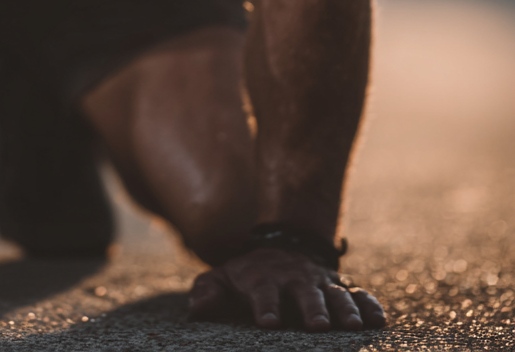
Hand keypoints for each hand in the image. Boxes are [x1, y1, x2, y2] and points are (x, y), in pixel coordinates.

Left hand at [188, 248, 385, 330]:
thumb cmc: (245, 276)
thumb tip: (197, 310)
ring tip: (352, 326)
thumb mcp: (221, 279)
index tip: (268, 323)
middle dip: (312, 308)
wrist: (277, 249)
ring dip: (345, 309)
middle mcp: (295, 280)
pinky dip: (370, 306)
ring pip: (337, 294)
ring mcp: (321, 283)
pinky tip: (378, 321)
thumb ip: (208, 292)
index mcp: (263, 279)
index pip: (263, 292)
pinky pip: (361, 295)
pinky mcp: (343, 288)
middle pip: (305, 293)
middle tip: (319, 325)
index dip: (265, 306)